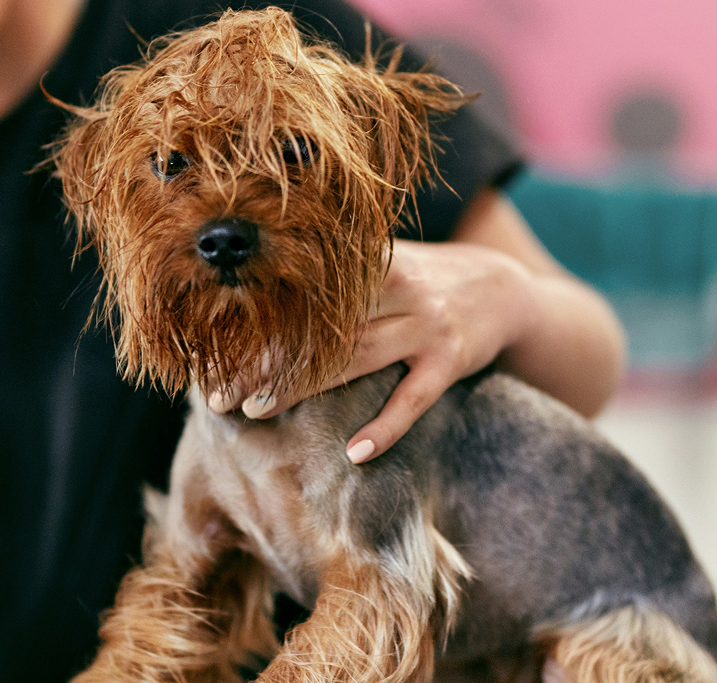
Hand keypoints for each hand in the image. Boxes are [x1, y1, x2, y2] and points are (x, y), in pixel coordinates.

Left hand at [212, 238, 537, 462]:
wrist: (502, 287)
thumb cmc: (421, 279)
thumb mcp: (383, 262)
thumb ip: (335, 274)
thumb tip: (256, 289)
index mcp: (372, 262)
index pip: (304, 293)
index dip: (255, 321)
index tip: (214, 348)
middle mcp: (399, 290)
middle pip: (319, 327)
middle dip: (263, 359)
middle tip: (218, 391)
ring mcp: (427, 325)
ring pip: (356, 358)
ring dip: (303, 386)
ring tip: (256, 410)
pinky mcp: (451, 360)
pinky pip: (414, 399)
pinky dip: (386, 427)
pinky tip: (354, 454)